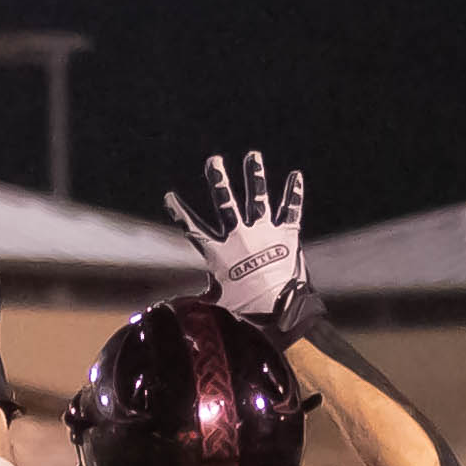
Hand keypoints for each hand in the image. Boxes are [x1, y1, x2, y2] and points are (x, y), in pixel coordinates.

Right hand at [166, 150, 310, 328]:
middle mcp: (240, 236)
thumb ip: (206, 293)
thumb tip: (184, 304)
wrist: (277, 309)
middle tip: (214, 161)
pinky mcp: (286, 234)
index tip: (170, 196)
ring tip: (253, 156)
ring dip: (255, 175)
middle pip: (225, 201)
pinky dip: (294, 192)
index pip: (193, 227)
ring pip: (257, 197)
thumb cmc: (245, 309)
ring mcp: (264, 232)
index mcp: (219, 251)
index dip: (180, 212)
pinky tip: (295, 175)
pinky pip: (291, 209)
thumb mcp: (219, 300)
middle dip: (219, 179)